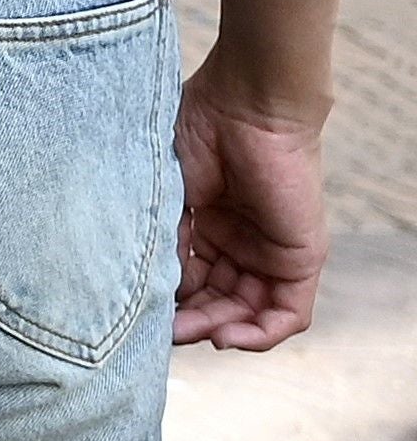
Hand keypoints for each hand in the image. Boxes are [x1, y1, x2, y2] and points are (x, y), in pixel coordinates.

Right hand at [176, 60, 335, 350]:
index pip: (190, 281)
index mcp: (208, 227)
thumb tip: (155, 292)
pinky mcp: (301, 258)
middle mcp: (240, 244)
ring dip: (222, 330)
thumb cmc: (199, 130)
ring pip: (250, 312)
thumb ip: (168, 243)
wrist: (246, 105)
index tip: (138, 312)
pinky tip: (228, 335)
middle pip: (219, 302)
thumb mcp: (169, 195)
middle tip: (164, 333)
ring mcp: (271, 252)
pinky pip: (289, 313)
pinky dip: (260, 333)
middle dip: (192, 322)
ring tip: (194, 334)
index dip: (168, 302)